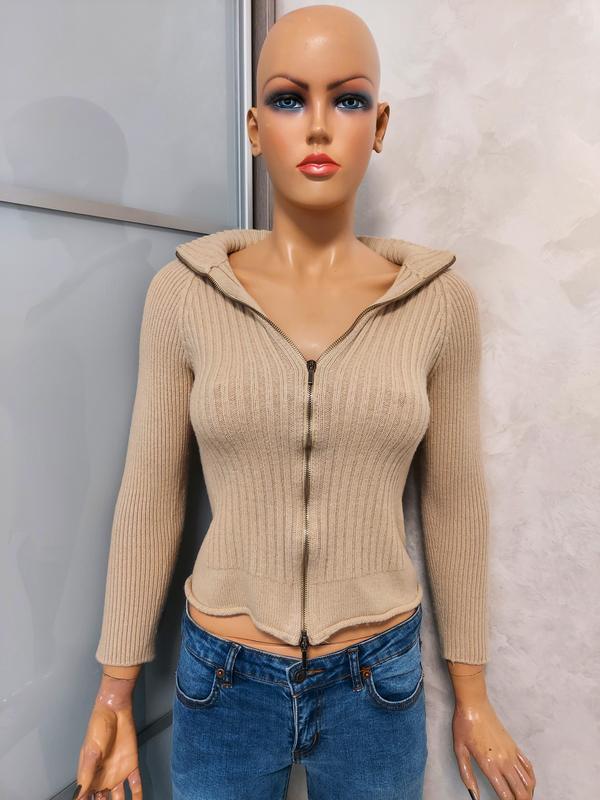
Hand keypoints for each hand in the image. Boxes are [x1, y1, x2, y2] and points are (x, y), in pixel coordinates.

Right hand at [73, 676, 142, 798]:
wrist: (115, 710)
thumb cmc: (98, 728)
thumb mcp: (90, 753)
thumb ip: (86, 776)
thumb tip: (79, 796)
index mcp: (89, 776)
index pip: (86, 798)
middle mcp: (103, 777)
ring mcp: (118, 773)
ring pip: (119, 797)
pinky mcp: (131, 765)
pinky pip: (135, 784)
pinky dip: (138, 795)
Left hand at [452, 696, 535, 798]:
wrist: (474, 705)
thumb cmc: (464, 726)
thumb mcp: (459, 751)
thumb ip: (467, 775)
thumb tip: (474, 796)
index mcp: (489, 765)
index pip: (505, 794)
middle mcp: (504, 761)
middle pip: (521, 791)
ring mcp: (511, 753)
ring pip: (528, 781)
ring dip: (528, 793)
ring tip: (523, 799)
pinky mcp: (514, 746)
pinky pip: (528, 766)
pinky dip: (530, 779)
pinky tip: (528, 784)